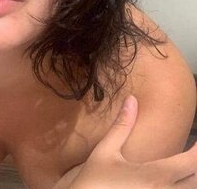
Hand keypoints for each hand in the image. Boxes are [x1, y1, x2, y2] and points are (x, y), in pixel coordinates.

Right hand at [53, 95, 196, 188]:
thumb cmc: (93, 181)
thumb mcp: (105, 151)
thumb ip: (122, 126)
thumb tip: (132, 99)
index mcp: (156, 175)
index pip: (191, 162)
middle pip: (196, 180)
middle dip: (196, 166)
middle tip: (192, 151)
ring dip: (190, 179)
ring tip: (186, 166)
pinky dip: (181, 187)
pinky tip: (176, 181)